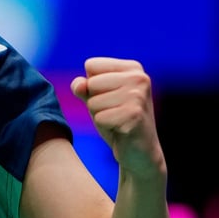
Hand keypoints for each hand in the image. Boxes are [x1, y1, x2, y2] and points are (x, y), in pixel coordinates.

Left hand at [70, 57, 164, 177]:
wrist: (139, 152)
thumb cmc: (116, 120)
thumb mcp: (96, 99)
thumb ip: (83, 87)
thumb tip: (78, 85)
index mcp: (132, 68)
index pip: (91, 65)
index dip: (92, 85)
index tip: (111, 98)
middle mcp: (139, 77)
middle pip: (91, 83)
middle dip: (95, 102)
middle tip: (114, 112)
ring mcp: (138, 96)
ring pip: (93, 102)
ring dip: (100, 116)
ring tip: (117, 121)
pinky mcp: (134, 114)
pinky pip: (99, 118)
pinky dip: (105, 127)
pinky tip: (121, 130)